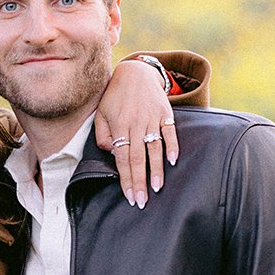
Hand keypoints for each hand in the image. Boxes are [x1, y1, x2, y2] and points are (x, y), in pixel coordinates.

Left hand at [94, 57, 178, 207]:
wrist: (135, 72)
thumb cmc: (115, 97)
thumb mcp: (101, 114)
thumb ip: (102, 135)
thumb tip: (112, 153)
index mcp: (119, 126)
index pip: (122, 158)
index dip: (126, 179)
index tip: (130, 196)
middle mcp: (136, 124)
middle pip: (138, 158)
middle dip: (140, 181)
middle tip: (142, 201)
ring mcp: (152, 118)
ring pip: (155, 148)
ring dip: (156, 169)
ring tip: (157, 188)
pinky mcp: (165, 113)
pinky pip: (170, 132)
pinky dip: (173, 146)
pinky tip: (173, 161)